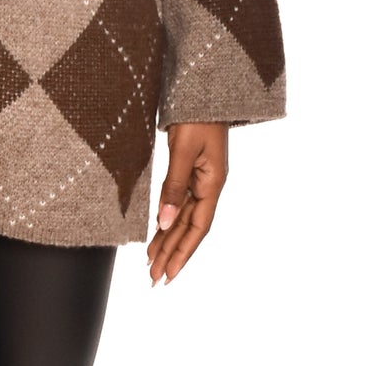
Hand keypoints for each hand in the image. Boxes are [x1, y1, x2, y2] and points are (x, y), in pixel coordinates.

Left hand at [147, 122, 228, 285]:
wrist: (202, 87)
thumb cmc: (197, 114)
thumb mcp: (183, 149)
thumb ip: (173, 185)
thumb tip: (164, 221)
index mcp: (213, 183)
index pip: (198, 228)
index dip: (183, 253)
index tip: (167, 273)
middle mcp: (209, 185)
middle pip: (189, 227)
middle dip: (172, 253)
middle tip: (154, 278)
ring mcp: (200, 178)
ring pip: (182, 217)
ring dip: (168, 240)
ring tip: (151, 262)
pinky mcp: (190, 169)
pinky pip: (178, 201)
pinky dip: (167, 218)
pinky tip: (157, 230)